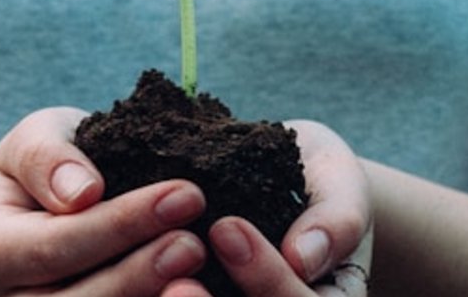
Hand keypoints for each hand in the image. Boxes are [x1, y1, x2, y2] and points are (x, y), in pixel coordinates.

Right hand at [0, 107, 208, 295]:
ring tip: (197, 275)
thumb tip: (81, 192)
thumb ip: (46, 158)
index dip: (121, 225)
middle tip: (194, 244)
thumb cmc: (48, 166)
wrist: (48, 205)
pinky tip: (194, 292)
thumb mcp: (37, 139)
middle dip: (139, 274)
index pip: (54, 247)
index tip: (185, 194)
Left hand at [162, 120, 372, 296]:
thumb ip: (338, 220)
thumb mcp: (340, 185)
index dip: (269, 281)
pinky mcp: (201, 296)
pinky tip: (127, 290)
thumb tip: (304, 258)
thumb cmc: (319, 183)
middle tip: (179, 285)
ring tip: (159, 289)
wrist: (285, 184)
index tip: (227, 228)